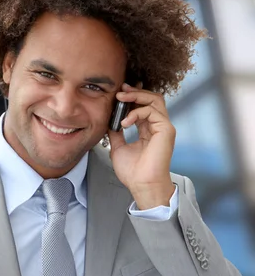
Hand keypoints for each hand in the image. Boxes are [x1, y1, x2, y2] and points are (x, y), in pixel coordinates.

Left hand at [108, 83, 175, 209]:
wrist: (141, 184)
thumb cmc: (132, 171)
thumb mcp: (118, 147)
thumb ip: (115, 133)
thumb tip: (109, 121)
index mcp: (148, 130)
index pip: (143, 106)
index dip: (132, 97)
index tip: (118, 93)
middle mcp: (157, 126)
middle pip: (152, 98)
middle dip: (135, 92)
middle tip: (120, 91)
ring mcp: (163, 127)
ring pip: (155, 100)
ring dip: (136, 96)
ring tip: (120, 99)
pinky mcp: (166, 130)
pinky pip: (152, 112)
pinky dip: (136, 112)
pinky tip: (124, 122)